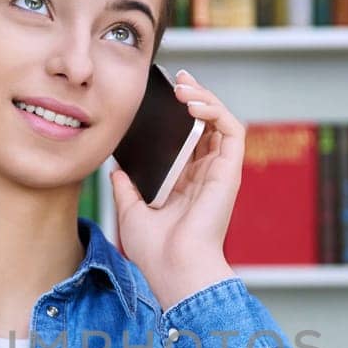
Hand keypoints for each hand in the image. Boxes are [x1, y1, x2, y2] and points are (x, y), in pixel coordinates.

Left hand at [108, 67, 242, 310]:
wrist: (173, 269)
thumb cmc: (155, 251)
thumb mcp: (131, 212)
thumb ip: (126, 188)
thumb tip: (116, 170)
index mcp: (187, 182)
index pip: (189, 137)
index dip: (180, 112)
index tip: (164, 93)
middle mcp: (206, 174)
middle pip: (207, 124)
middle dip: (195, 95)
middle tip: (177, 78)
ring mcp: (219, 172)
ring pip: (222, 121)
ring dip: (205, 98)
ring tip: (182, 88)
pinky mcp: (229, 172)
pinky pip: (232, 130)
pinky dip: (216, 110)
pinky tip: (192, 104)